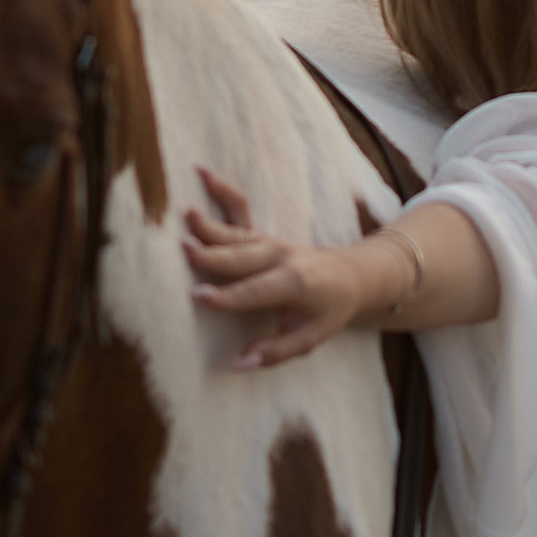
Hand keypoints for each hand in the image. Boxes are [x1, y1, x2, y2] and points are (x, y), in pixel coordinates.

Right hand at [182, 168, 375, 368]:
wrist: (353, 273)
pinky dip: (221, 191)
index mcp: (294, 283)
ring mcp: (271, 241)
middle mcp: (281, 256)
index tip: (198, 296)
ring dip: (209, 226)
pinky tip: (203, 172)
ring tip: (184, 215)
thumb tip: (238, 364)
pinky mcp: (263, 235)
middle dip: (212, 256)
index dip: (226, 296)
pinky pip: (239, 211)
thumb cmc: (330, 310)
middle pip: (241, 258)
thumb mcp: (310, 338)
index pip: (254, 291)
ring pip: (235, 234)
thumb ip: (275, 352)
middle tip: (183, 251)